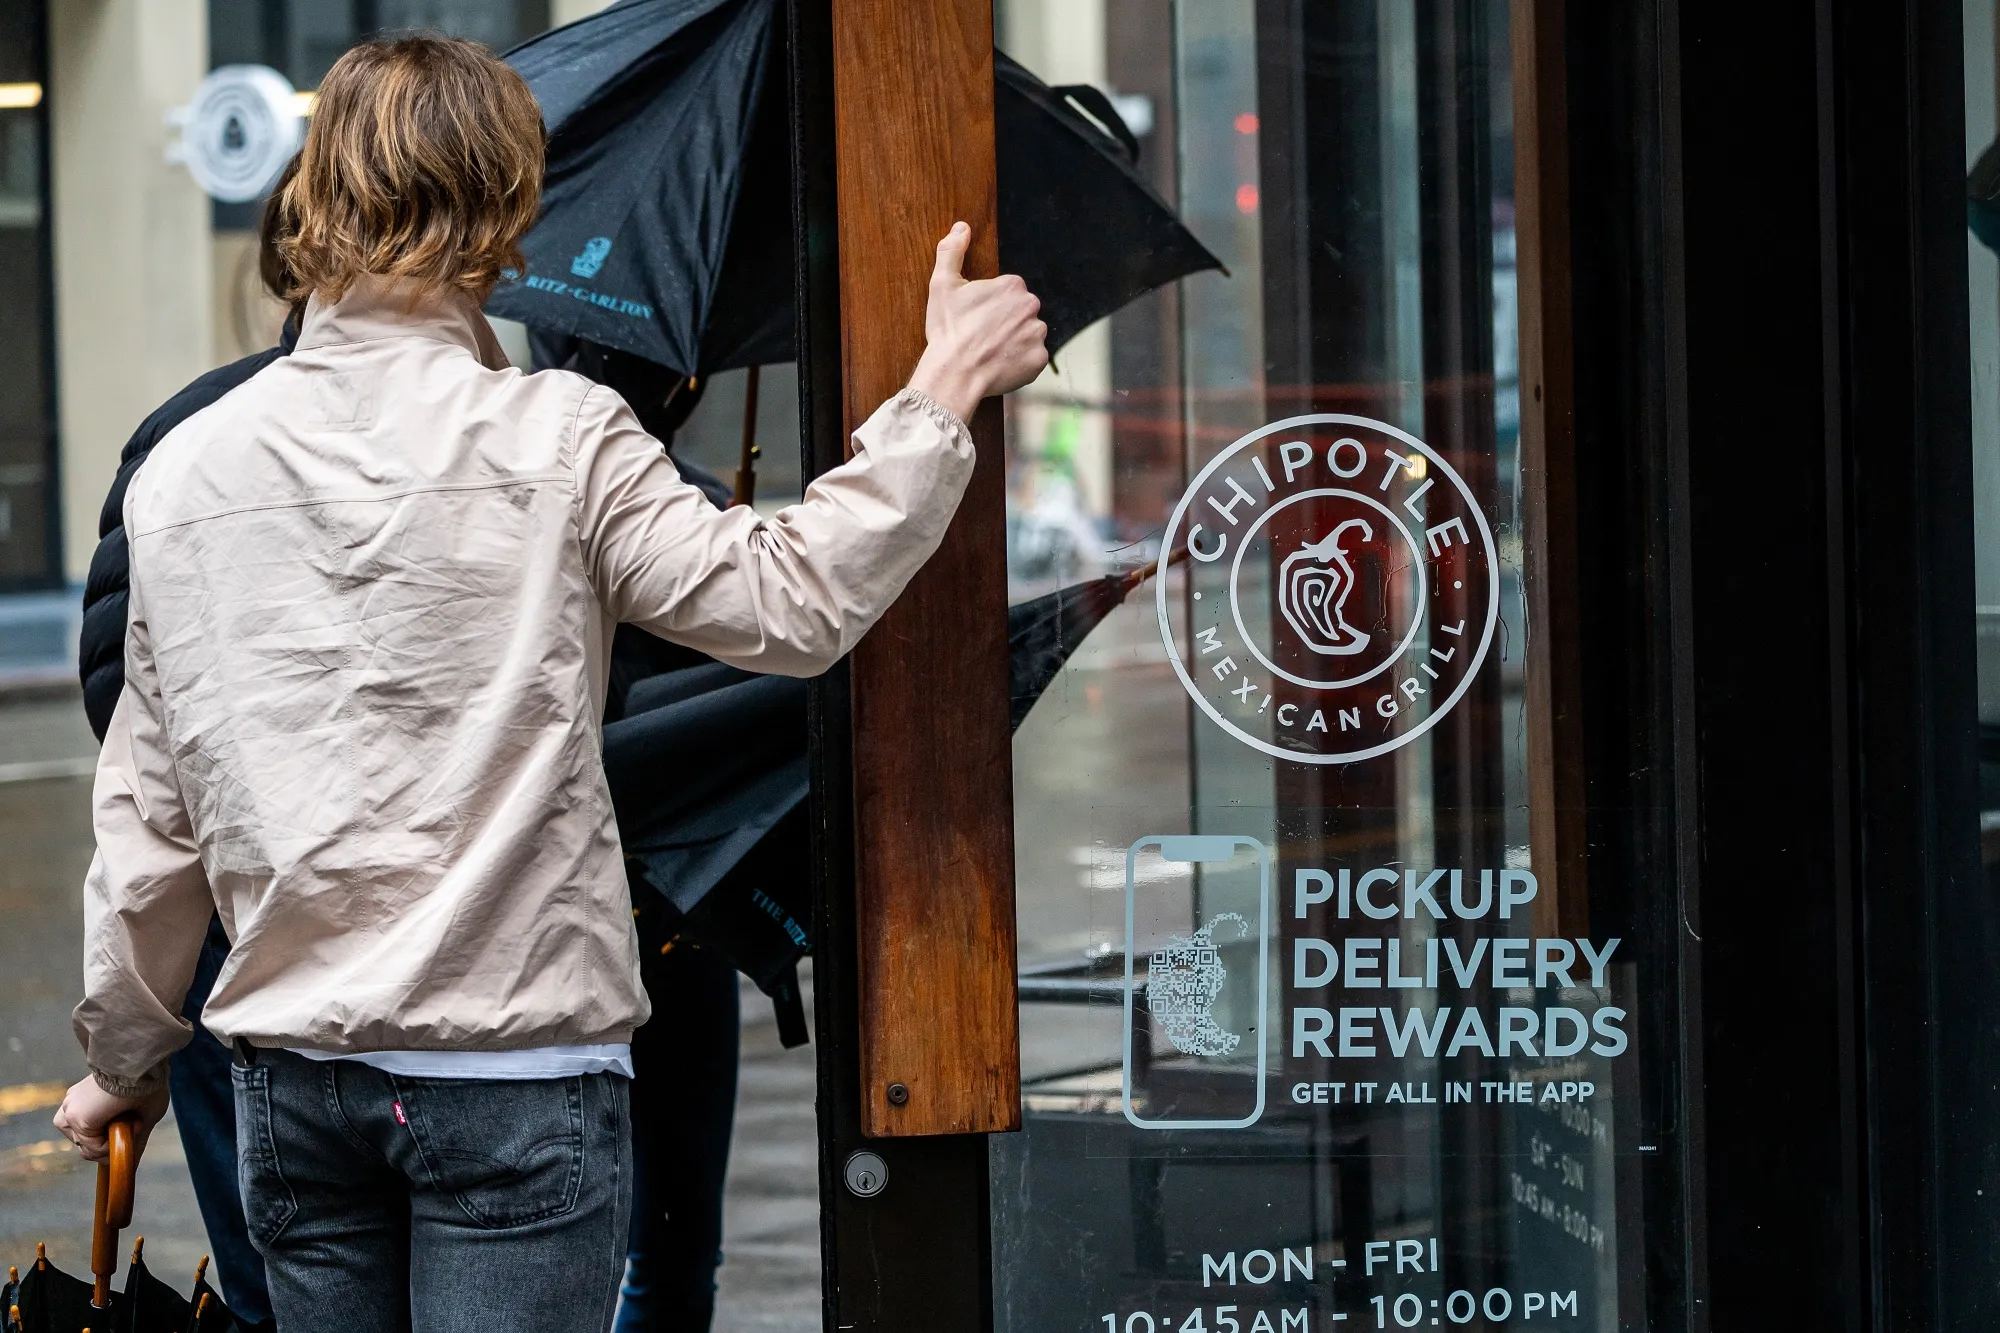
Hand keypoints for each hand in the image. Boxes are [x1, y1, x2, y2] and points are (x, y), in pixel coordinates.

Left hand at [53, 1075, 167, 1162]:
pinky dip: (112, 1145)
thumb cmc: (148, 1082)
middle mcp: (73, 1105)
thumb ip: (132, 1139)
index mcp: (85, 1100)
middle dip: (111, 1143)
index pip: (88, 1133)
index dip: (109, 1139)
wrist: (143, 1066)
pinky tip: (126, 1124)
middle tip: (133, 1124)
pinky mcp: (75, 1117)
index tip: (131, 1129)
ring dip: (110, 1145)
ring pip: (87, 1149)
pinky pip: (93, 1149)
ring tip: (129, 1124)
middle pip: (85, 1144)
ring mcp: (71, 1111)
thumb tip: (131, 1166)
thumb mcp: (143, 1114)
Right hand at [907, 222, 1049, 422]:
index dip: (990, 305)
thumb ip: (952, 252)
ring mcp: (1037, 334)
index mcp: (1013, 285)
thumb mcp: (942, 285)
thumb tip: (961, 228)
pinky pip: (1032, 358)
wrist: (955, 374)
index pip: (1007, 291)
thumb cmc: (948, 330)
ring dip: (1014, 341)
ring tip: (990, 351)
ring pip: (1028, 334)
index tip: (975, 317)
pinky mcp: (1039, 360)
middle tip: (981, 335)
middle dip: (1005, 321)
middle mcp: (1031, 306)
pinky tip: (999, 364)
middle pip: (1020, 312)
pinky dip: (1019, 362)